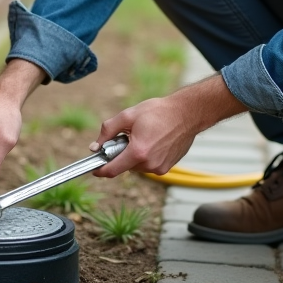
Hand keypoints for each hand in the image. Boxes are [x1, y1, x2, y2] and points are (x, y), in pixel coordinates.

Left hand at [90, 74, 245, 177]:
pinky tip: (154, 141)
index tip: (94, 168)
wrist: (187, 113)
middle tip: (128, 136)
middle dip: (121, 154)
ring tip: (145, 136)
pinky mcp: (167, 167)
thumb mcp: (128, 115)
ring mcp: (159, 168)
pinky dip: (146, 156)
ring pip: (136, 166)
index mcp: (138, 152)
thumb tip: (95, 146)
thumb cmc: (159, 112)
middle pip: (124, 166)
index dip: (100, 170)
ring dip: (134, 155)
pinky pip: (148, 165)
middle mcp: (149, 164)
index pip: (112, 170)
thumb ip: (108, 131)